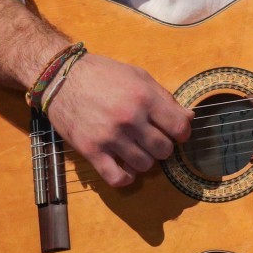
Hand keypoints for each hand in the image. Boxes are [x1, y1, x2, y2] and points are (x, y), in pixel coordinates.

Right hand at [45, 53, 193, 187]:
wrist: (62, 77)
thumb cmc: (104, 74)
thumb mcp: (139, 76)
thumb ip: (165, 98)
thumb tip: (190, 117)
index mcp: (145, 98)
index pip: (179, 127)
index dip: (182, 133)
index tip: (176, 133)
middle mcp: (130, 119)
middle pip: (164, 150)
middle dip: (163, 147)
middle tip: (153, 140)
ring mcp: (110, 137)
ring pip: (145, 165)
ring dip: (145, 160)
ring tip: (137, 149)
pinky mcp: (91, 150)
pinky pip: (117, 178)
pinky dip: (126, 178)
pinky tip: (126, 168)